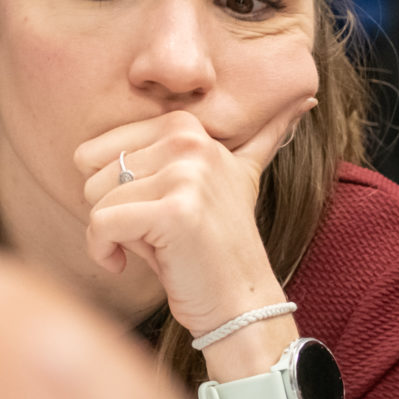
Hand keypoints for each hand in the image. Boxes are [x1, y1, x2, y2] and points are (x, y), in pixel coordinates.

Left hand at [72, 97, 314, 340]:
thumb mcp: (236, 179)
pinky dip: (103, 252)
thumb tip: (308, 96)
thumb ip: (262, 138)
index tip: (152, 214)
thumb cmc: (214, 247)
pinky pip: (100, 224)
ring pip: (94, 199)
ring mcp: (187, 175)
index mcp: (189, 128)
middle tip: (158, 234)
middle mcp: (190, 142)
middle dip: (113, 212)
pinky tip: (126, 264)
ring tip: (155, 247)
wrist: (241, 302)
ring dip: (111, 235)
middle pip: (90, 172)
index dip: (112, 192)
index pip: (96, 149)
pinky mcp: (175, 211)